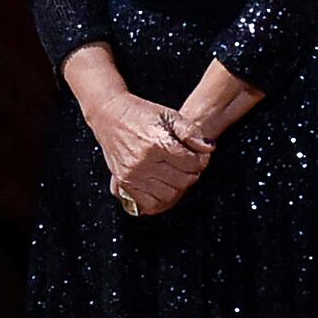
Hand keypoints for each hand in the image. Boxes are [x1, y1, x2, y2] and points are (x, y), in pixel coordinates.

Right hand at [84, 92, 211, 215]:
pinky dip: (159, 200)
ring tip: (175, 174)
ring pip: (169, 195)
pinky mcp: (123, 182)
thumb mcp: (168, 115)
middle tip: (187, 165)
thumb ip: (191, 132)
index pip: (192, 164)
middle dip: (191, 174)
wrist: (108, 114)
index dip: (201, 160)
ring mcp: (132, 174)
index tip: (198, 156)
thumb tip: (208, 148)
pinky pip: (148, 204)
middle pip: (182, 181)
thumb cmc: (139, 113)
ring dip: (177, 187)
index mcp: (157, 143)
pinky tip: (162, 187)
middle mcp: (143, 162)